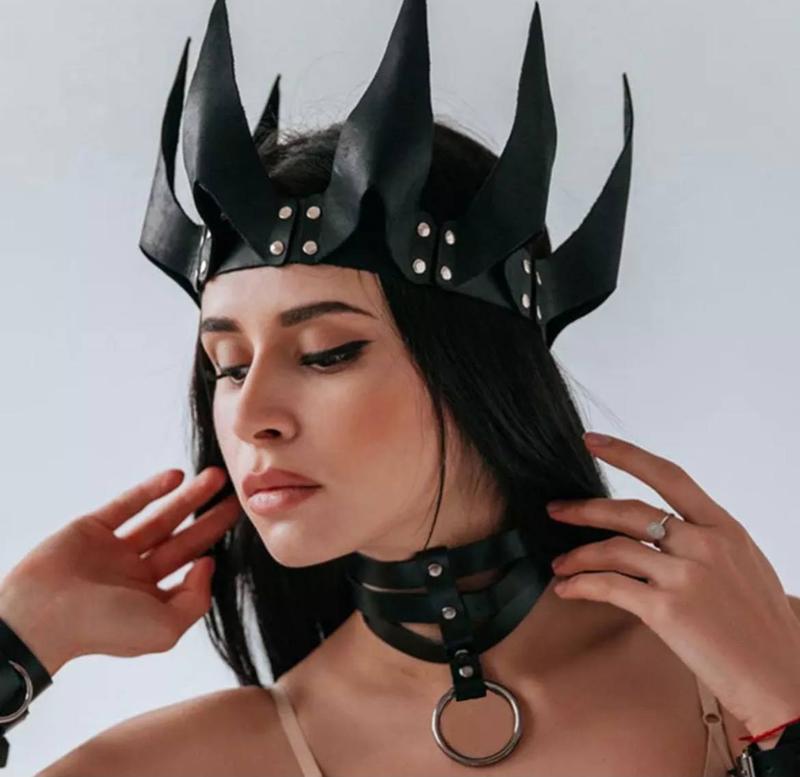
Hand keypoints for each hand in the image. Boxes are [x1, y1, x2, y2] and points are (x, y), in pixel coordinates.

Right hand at [0, 467, 239, 675]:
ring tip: (216, 476)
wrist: (42, 615)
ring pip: (160, 518)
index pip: (189, 571)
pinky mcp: (92, 528)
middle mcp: (134, 574)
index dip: (212, 551)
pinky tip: (176, 476)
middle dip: (210, 518)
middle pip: (182, 541)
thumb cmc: (102, 628)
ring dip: (188, 497)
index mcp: (150, 600)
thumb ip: (195, 599)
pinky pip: (127, 504)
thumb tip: (208, 565)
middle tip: (238, 496)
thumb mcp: (164, 629)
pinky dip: (151, 489)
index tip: (236, 535)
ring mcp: (112, 550)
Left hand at [546, 431, 799, 741]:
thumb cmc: (764, 629)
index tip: (592, 441)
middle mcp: (704, 544)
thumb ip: (707, 542)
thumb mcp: (746, 566)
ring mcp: (686, 575)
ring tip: (560, 564)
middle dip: (584, 509)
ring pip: (613, 548)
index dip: (625, 454)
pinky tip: (568, 590)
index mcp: (724, 528)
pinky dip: (581, 586)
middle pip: (629, 510)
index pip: (669, 476)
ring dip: (578, 555)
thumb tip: (669, 530)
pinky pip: (609, 586)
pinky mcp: (668, 609)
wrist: (782, 679)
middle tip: (556, 510)